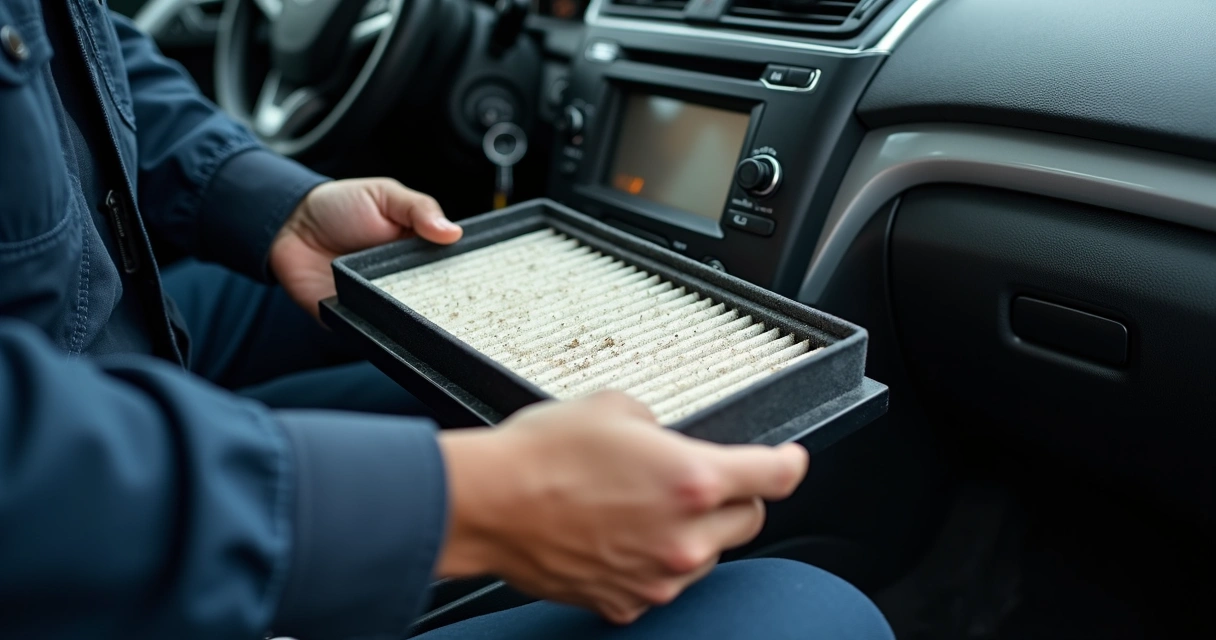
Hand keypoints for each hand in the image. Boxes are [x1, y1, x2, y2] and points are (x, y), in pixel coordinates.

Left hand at [270, 178, 462, 316]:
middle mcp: (404, 280)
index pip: (451, 269)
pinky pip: (375, 334)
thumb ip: (419, 209)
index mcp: (418, 251)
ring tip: (428, 318)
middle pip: (436, 301)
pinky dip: (383, 333)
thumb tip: (454, 233)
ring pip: (409, 322)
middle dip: (448, 305)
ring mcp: (381, 303)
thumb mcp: (385, 195)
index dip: (465, 276)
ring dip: (418, 321)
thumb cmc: (339, 206)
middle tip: (461, 305)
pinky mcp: (356, 320)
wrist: (288, 225)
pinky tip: (393, 328)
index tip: (482, 281)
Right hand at [436, 392, 808, 624]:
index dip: (790, 464)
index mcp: (692, 479)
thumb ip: (658, 424)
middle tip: (696, 482)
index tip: (791, 461)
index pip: (774, 476)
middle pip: (748, 521)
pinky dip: (651, 562)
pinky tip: (617, 537)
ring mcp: (657, 576)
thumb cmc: (540, 454)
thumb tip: (662, 437)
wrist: (485, 505)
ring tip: (640, 509)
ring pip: (705, 557)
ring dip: (690, 534)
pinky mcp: (626, 602)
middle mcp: (684, 536)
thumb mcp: (613, 407)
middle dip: (733, 499)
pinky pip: (659, 582)